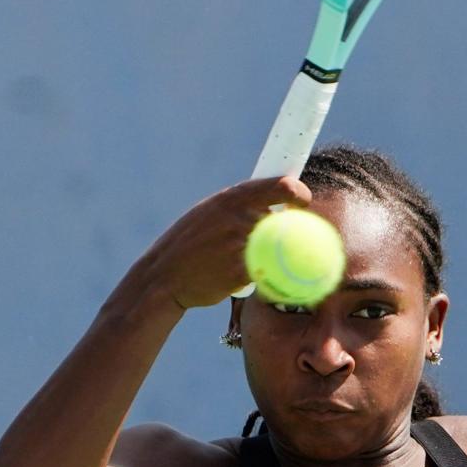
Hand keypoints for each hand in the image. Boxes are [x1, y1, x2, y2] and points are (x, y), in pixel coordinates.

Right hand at [130, 175, 312, 310]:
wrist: (164, 276)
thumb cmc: (189, 245)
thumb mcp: (209, 213)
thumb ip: (237, 208)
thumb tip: (271, 204)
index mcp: (232, 198)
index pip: (280, 187)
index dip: (298, 193)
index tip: (303, 202)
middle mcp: (238, 216)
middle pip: (281, 222)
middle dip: (284, 232)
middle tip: (280, 241)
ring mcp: (240, 243)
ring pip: (276, 249)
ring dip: (270, 257)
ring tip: (241, 263)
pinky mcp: (240, 270)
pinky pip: (267, 273)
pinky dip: (262, 277)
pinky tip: (244, 280)